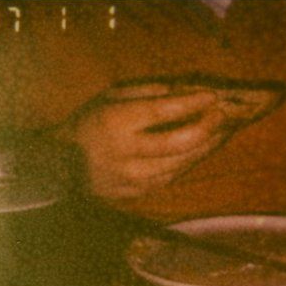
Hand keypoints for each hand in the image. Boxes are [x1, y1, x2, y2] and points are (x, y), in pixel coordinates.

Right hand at [62, 85, 230, 199]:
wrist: (62, 166)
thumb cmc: (89, 124)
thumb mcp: (108, 98)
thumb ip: (144, 94)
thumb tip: (182, 93)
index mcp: (116, 123)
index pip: (161, 113)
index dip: (190, 105)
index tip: (211, 97)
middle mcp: (127, 153)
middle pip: (178, 145)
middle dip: (206, 130)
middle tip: (222, 117)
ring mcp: (134, 177)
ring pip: (181, 164)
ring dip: (205, 148)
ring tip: (221, 133)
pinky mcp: (140, 192)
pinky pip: (173, 176)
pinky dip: (191, 162)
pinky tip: (202, 150)